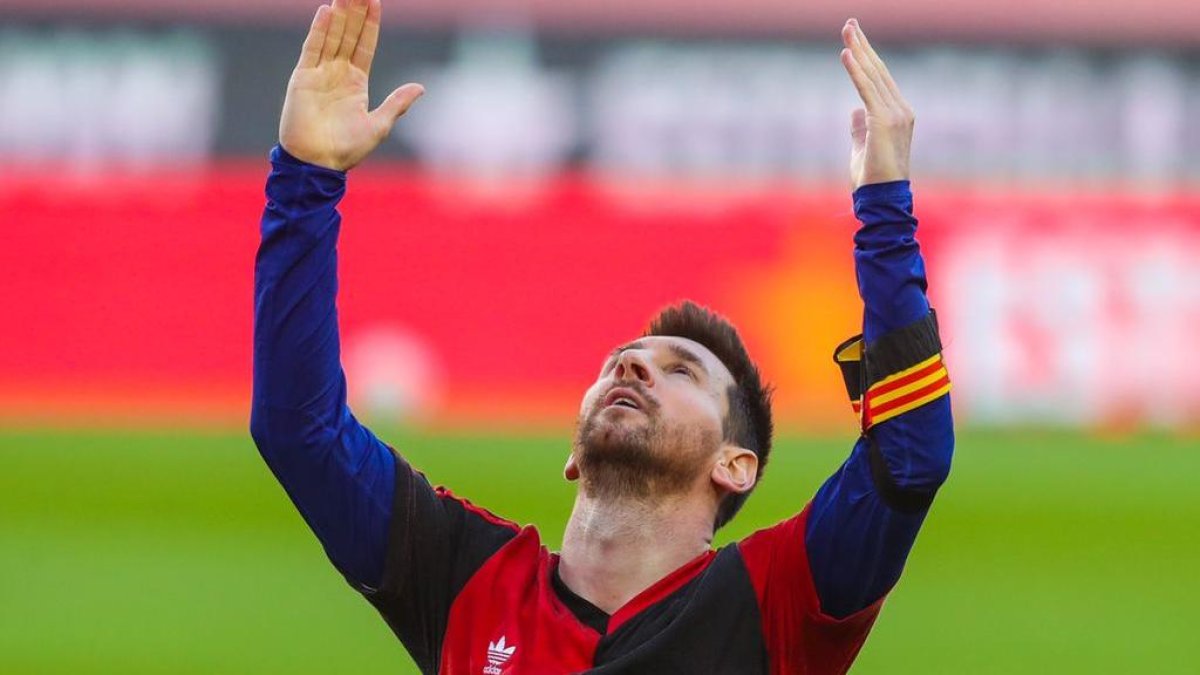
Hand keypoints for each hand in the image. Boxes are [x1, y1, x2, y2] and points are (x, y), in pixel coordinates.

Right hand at [279, 0, 423, 170]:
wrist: (318, 163)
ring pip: (331, 36)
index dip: (370, 24)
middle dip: (355, 12)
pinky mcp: (302, 78)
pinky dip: (319, 30)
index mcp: (356, 82)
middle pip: (348, 35)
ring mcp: (319, 73)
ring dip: (339, 14)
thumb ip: (397, 103)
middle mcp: (338, 74)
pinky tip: (326, 11)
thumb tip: (421, 87)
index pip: (365, 45)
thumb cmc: (347, 149)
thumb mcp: (379, 125)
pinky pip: (312, 49)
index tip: (376, 1)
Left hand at [839, 19, 912, 190]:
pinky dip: (856, 70)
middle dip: (863, 45)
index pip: (879, 79)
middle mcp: (901, 110)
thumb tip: (854, 110)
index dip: (866, 58)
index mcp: (897, 114)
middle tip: (850, 23)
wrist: (882, 198)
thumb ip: (860, 128)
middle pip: (878, 71)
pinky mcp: (883, 121)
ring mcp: (895, 114)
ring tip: (847, 30)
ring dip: (859, 50)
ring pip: (872, 76)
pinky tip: (846, 53)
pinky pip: (866, 90)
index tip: (854, 39)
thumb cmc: (872, 179)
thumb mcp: (863, 148)